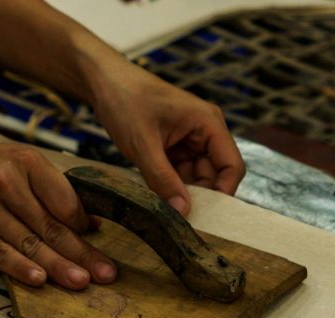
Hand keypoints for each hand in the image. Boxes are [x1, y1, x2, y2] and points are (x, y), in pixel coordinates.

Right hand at [0, 134, 115, 289]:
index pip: (64, 200)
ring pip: (27, 242)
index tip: (98, 241)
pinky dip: (18, 266)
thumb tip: (89, 222)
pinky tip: (38, 279)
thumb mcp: (16, 160)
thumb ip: (51, 188)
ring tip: (81, 282)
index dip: (83, 224)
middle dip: (82, 253)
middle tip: (107, 274)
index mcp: (25, 162)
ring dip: (57, 265)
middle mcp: (5, 181)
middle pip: (50, 225)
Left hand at [92, 64, 244, 215]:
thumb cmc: (125, 101)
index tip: (206, 215)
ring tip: (162, 207)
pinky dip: (169, 185)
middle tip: (178, 217)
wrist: (102, 83)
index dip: (223, 193)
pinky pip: (178, 173)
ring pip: (195, 177)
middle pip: (214, 175)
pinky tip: (155, 194)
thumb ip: (163, 179)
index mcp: (208, 123)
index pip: (232, 166)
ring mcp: (188, 140)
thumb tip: (183, 212)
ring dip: (181, 192)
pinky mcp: (172, 147)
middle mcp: (204, 131)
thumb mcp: (143, 144)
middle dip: (199, 196)